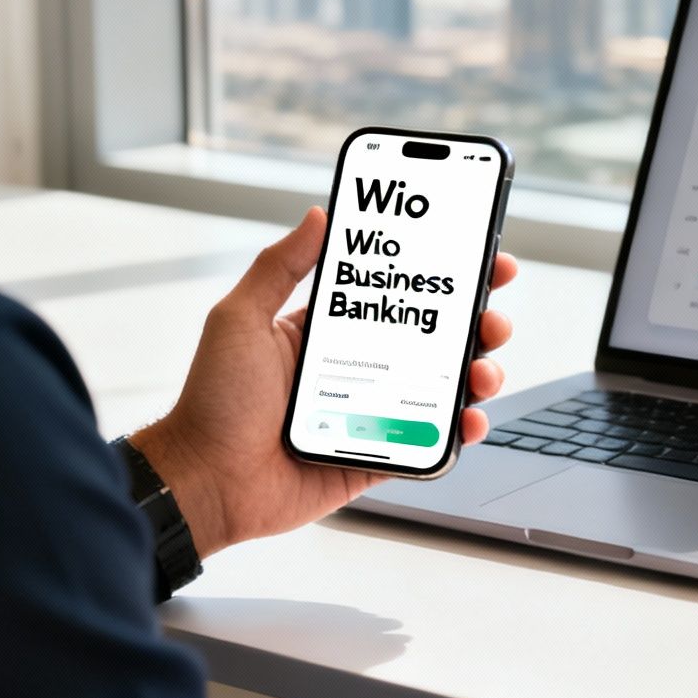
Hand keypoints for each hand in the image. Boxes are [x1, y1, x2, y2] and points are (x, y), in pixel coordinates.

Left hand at [130, 207, 517, 557]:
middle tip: (493, 318)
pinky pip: (431, 442)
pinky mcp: (378, 454)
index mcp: (328, 331)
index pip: (396, 295)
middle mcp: (356, 368)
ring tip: (483, 370)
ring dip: (477, 374)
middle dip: (475, 324)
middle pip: (434, 339)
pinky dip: (459, 432)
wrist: (205, 481)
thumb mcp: (240, 319)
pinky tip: (469, 418)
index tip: (478, 258)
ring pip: (442, 388)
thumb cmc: (212, 402)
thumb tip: (317, 215)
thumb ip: (279, 266)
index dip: (441, 276)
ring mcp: (372, 413)